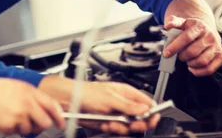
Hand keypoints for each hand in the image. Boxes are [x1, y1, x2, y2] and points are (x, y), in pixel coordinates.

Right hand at [0, 77, 64, 134]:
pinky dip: (13, 129)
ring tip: (13, 119)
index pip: (52, 104)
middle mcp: (26, 102)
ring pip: (32, 128)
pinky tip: (4, 120)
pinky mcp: (10, 125)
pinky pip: (17, 131)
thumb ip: (29, 95)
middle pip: (46, 120)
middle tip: (37, 125)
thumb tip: (41, 104)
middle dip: (43, 125)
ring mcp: (19, 114)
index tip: (61, 121)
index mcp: (28, 90)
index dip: (59, 115)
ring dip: (25, 127)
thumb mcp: (13, 86)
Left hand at [39, 76, 158, 134]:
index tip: (151, 117)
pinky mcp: (109, 123)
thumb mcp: (110, 98)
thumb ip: (128, 105)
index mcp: (126, 93)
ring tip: (113, 122)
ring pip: (129, 126)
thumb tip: (144, 108)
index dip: (151, 111)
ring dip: (122, 127)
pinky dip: (112, 129)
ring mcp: (116, 114)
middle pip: (140, 117)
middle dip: (137, 122)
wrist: (70, 101)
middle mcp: (123, 104)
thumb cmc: (87, 92)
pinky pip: (117, 130)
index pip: (145, 102)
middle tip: (133, 124)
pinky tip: (106, 124)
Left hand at [164, 0, 221, 75]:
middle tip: (179, 55)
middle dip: (182, 56)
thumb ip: (173, 22)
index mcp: (199, 26)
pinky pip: (209, 69)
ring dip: (190, 63)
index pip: (186, 38)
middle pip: (193, 52)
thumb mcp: (182, 22)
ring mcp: (216, 46)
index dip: (175, 47)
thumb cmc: (192, 28)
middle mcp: (210, 36)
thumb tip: (168, 25)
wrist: (207, 29)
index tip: (166, 53)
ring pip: (201, 61)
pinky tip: (192, 67)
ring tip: (186, 59)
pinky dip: (199, 71)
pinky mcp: (220, 56)